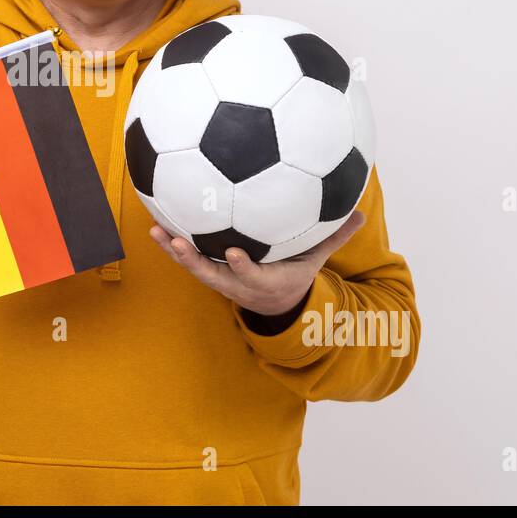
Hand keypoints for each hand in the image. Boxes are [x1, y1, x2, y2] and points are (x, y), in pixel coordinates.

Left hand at [149, 210, 366, 315]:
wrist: (275, 304)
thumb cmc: (294, 273)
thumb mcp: (315, 259)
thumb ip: (333, 237)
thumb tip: (361, 213)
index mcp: (266, 281)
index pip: (253, 276)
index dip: (243, 267)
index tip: (234, 253)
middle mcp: (238, 284)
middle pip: (213, 275)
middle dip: (195, 261)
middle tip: (178, 243)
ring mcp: (220, 279)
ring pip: (194, 268)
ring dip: (174, 252)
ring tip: (157, 232)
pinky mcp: (208, 271)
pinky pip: (187, 259)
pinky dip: (171, 244)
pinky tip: (155, 223)